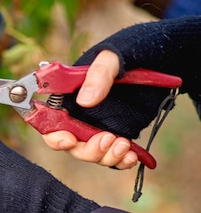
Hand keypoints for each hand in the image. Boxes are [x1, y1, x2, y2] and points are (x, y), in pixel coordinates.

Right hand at [41, 50, 139, 168]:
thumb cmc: (130, 50)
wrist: (162, 58)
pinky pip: (112, 156)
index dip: (54, 135)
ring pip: (91, 153)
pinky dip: (120, 161)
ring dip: (106, 156)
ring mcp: (97, 126)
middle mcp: (79, 113)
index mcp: (68, 95)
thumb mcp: (113, 57)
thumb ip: (98, 75)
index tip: (69, 140)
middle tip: (107, 139)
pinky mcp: (116, 134)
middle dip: (87, 149)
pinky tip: (131, 156)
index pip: (49, 121)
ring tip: (124, 145)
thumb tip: (85, 100)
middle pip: (70, 144)